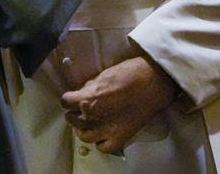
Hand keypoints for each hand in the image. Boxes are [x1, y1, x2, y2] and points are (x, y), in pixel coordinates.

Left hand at [60, 55, 178, 154]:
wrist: (153, 82)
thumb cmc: (129, 73)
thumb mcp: (103, 74)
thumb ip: (90, 86)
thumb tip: (83, 92)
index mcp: (87, 99)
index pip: (65, 102)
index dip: (69, 99)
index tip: (73, 97)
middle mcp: (92, 117)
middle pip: (72, 119)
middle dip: (75, 112)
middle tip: (81, 109)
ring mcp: (105, 130)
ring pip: (84, 136)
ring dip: (84, 129)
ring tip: (89, 123)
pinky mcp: (119, 138)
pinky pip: (103, 147)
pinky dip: (101, 142)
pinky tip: (103, 134)